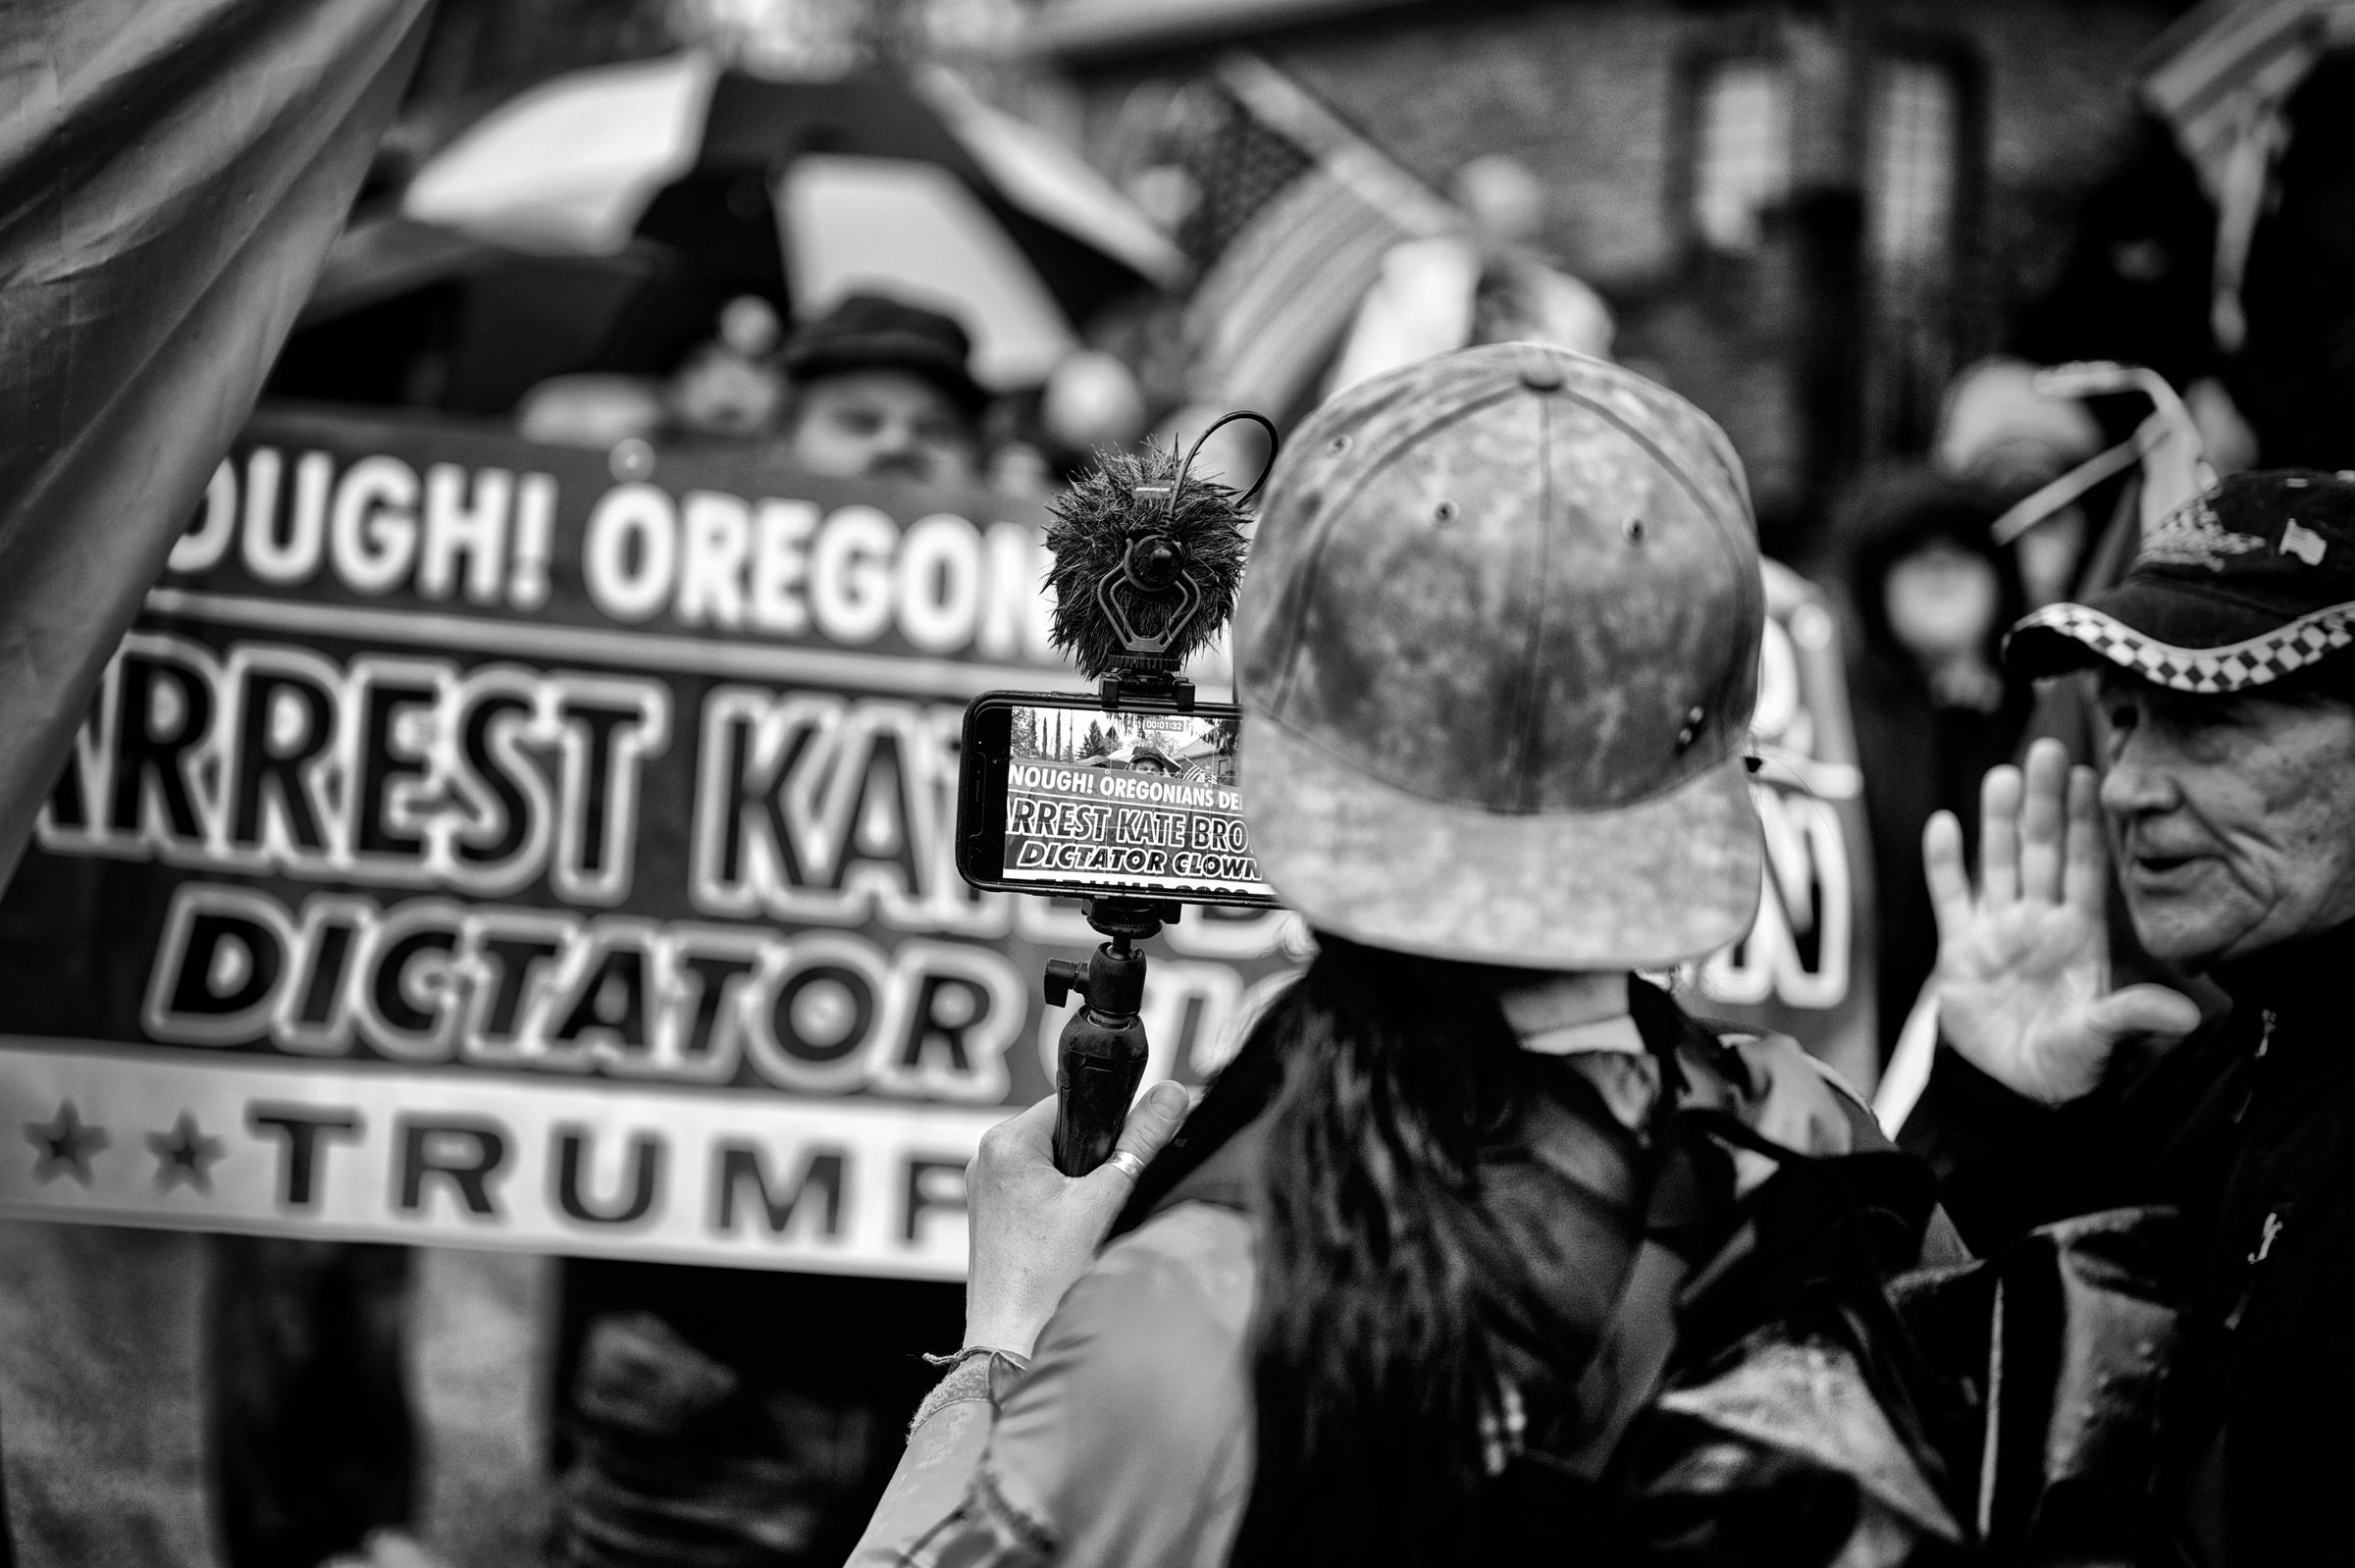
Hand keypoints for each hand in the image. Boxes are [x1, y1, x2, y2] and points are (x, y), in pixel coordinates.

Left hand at [961, 1081, 1190, 1355]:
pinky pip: (1035, 1194)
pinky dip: (1060, 1209)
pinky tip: (1069, 1240)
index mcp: (1006, 1141)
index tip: (1125, 1154)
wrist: (1014, 1342)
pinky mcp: (990, 1220)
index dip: (1107, 1124)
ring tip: (1084, 1226)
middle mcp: (986, 1159)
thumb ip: (1142, 1141)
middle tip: (1102, 1202)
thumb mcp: (1106, 1199)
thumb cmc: (1049, 1276)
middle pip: (1062, 1136)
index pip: (1072, 1104)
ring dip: (1078, 1188)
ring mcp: (984, 1191)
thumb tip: (1173, 1093)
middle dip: (1092, 1162)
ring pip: (1051, 1168)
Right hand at [1925, 738, 2200, 1104]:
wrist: (2012, 1088)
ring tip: (2003, 775)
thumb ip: (2134, 1016)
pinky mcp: (1959, 949)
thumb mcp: (2103, 1040)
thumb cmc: (2068, 1063)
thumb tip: (2189, 1016)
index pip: (2084, 867)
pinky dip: (1943, 863)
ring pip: (1998, 863)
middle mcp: (2039, 921)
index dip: (2086, 823)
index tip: (2091, 777)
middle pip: (2041, 851)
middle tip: (2047, 752)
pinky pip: (1950, 898)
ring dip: (1999, 822)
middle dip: (2045, 803)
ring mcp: (1998, 930)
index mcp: (2080, 934)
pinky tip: (1942, 824)